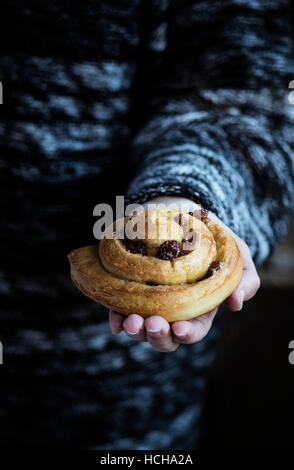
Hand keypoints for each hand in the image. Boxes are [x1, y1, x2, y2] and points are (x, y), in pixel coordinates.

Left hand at [109, 197, 259, 351]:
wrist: (181, 210)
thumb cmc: (212, 236)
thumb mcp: (236, 253)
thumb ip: (245, 278)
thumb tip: (235, 303)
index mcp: (199, 306)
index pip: (193, 330)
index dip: (187, 333)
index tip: (180, 328)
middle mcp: (172, 308)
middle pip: (165, 336)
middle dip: (157, 336)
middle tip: (152, 323)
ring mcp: (149, 300)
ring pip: (141, 327)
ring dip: (135, 330)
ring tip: (130, 320)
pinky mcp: (130, 288)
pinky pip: (119, 308)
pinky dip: (115, 317)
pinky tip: (115, 318)